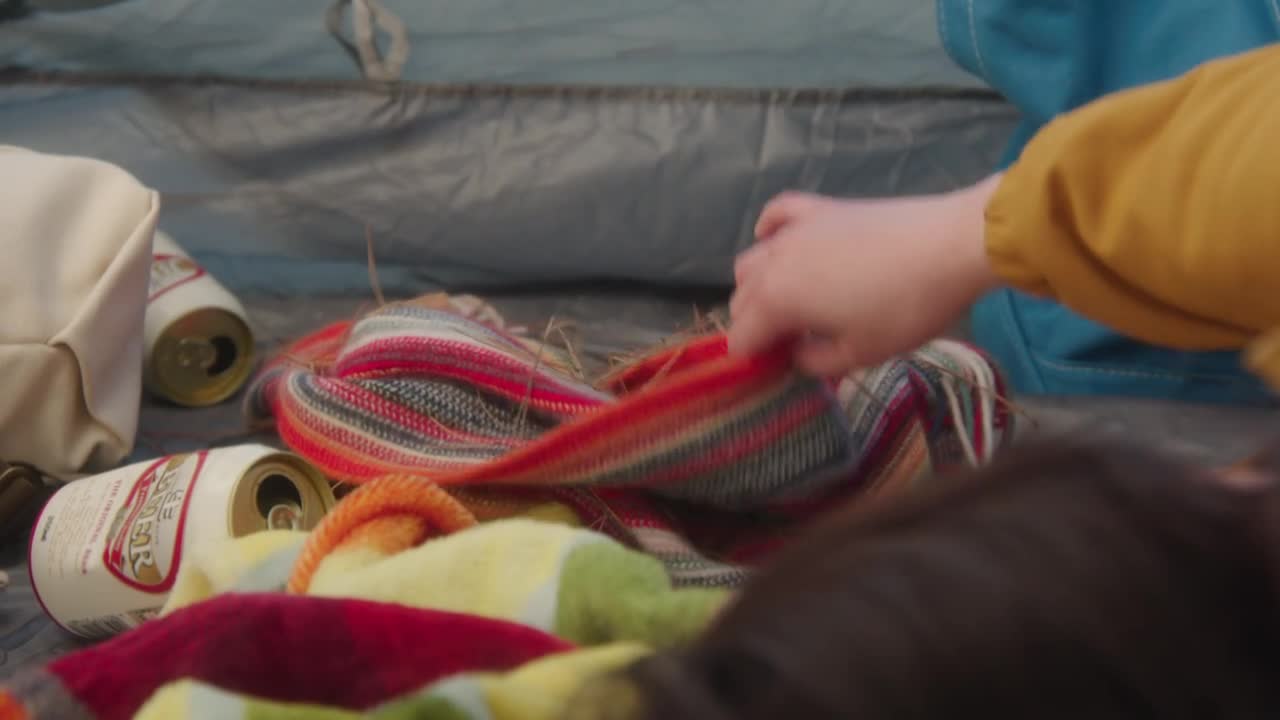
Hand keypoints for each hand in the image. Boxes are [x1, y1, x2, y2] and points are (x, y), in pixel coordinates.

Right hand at [728, 176, 1002, 376]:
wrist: (950, 245)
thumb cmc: (905, 308)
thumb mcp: (861, 353)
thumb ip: (816, 361)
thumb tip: (797, 354)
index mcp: (778, 301)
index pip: (741, 337)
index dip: (754, 361)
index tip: (778, 372)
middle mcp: (774, 261)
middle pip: (741, 299)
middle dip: (754, 326)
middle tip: (789, 345)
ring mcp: (795, 230)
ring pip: (751, 259)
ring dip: (757, 286)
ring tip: (788, 303)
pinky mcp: (820, 208)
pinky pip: (777, 214)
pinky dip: (768, 231)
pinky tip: (774, 239)